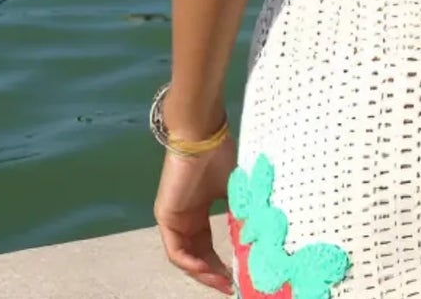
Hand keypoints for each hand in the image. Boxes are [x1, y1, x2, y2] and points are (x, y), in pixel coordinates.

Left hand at [155, 136, 237, 293]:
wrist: (202, 136)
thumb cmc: (220, 156)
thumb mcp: (235, 190)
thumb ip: (239, 214)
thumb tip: (255, 237)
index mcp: (199, 212)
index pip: (208, 247)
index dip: (222, 264)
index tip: (239, 275)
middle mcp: (184, 219)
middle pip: (197, 256)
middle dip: (214, 274)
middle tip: (232, 286)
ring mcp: (173, 219)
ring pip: (186, 257)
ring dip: (203, 273)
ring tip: (222, 282)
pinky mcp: (165, 217)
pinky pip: (175, 250)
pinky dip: (190, 263)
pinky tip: (206, 269)